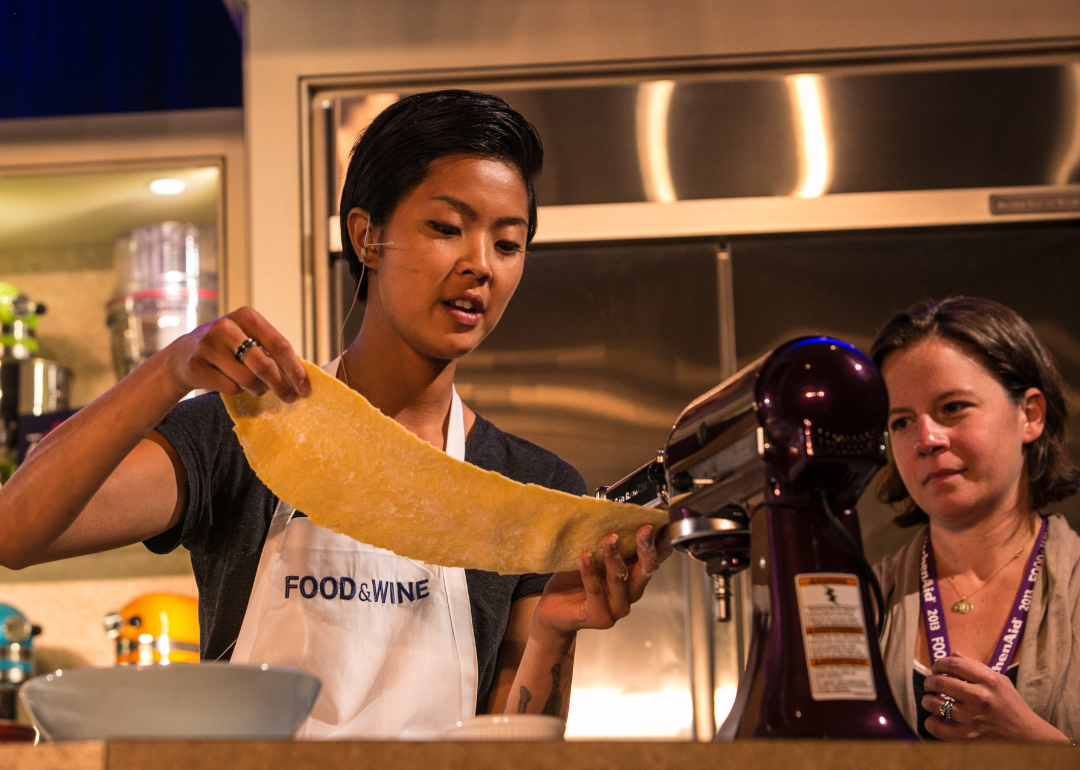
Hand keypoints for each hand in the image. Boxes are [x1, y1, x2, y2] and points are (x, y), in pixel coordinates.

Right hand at [163, 307, 308, 402]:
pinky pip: (230, 388)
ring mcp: (208, 346)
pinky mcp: (196, 365)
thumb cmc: (228, 348)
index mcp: (246, 316)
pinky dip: (238, 391)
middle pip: (264, 364)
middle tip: (290, 397)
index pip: (278, 344)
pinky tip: (233, 383)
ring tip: (257, 387)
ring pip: (247, 380)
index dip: (294, 368)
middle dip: (281, 385)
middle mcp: (226, 327)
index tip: (304, 387)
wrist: (184, 354)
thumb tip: (301, 379)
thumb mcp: (249, 338)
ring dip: (258, 389)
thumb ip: (272, 352)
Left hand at [531, 524, 672, 641]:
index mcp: (633, 576)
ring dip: (615, 557)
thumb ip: (608, 544)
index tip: (661, 523)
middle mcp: (630, 593)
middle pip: (647, 570)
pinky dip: (590, 572)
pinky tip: (585, 557)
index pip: (656, 559)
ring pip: (621, 580)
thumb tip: (611, 513)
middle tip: (643, 529)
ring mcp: (617, 607)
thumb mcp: (594, 557)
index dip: (662, 543)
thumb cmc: (574, 581)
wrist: (554, 611)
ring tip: (610, 539)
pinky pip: (595, 590)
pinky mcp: (599, 616)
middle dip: (646, 548)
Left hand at [921, 653, 1069, 741]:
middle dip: (929, 681)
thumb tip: (953, 653)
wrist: (1028, 736)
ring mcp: (973, 718)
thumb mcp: (1000, 680)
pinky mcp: (968, 737)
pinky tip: (933, 719)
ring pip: (935, 704)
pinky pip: (938, 728)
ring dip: (927, 701)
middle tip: (930, 684)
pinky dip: (930, 722)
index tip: (936, 668)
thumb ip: (975, 666)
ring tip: (929, 700)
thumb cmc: (1012, 705)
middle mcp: (980, 697)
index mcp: (988, 681)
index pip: (953, 664)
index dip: (939, 664)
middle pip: (940, 682)